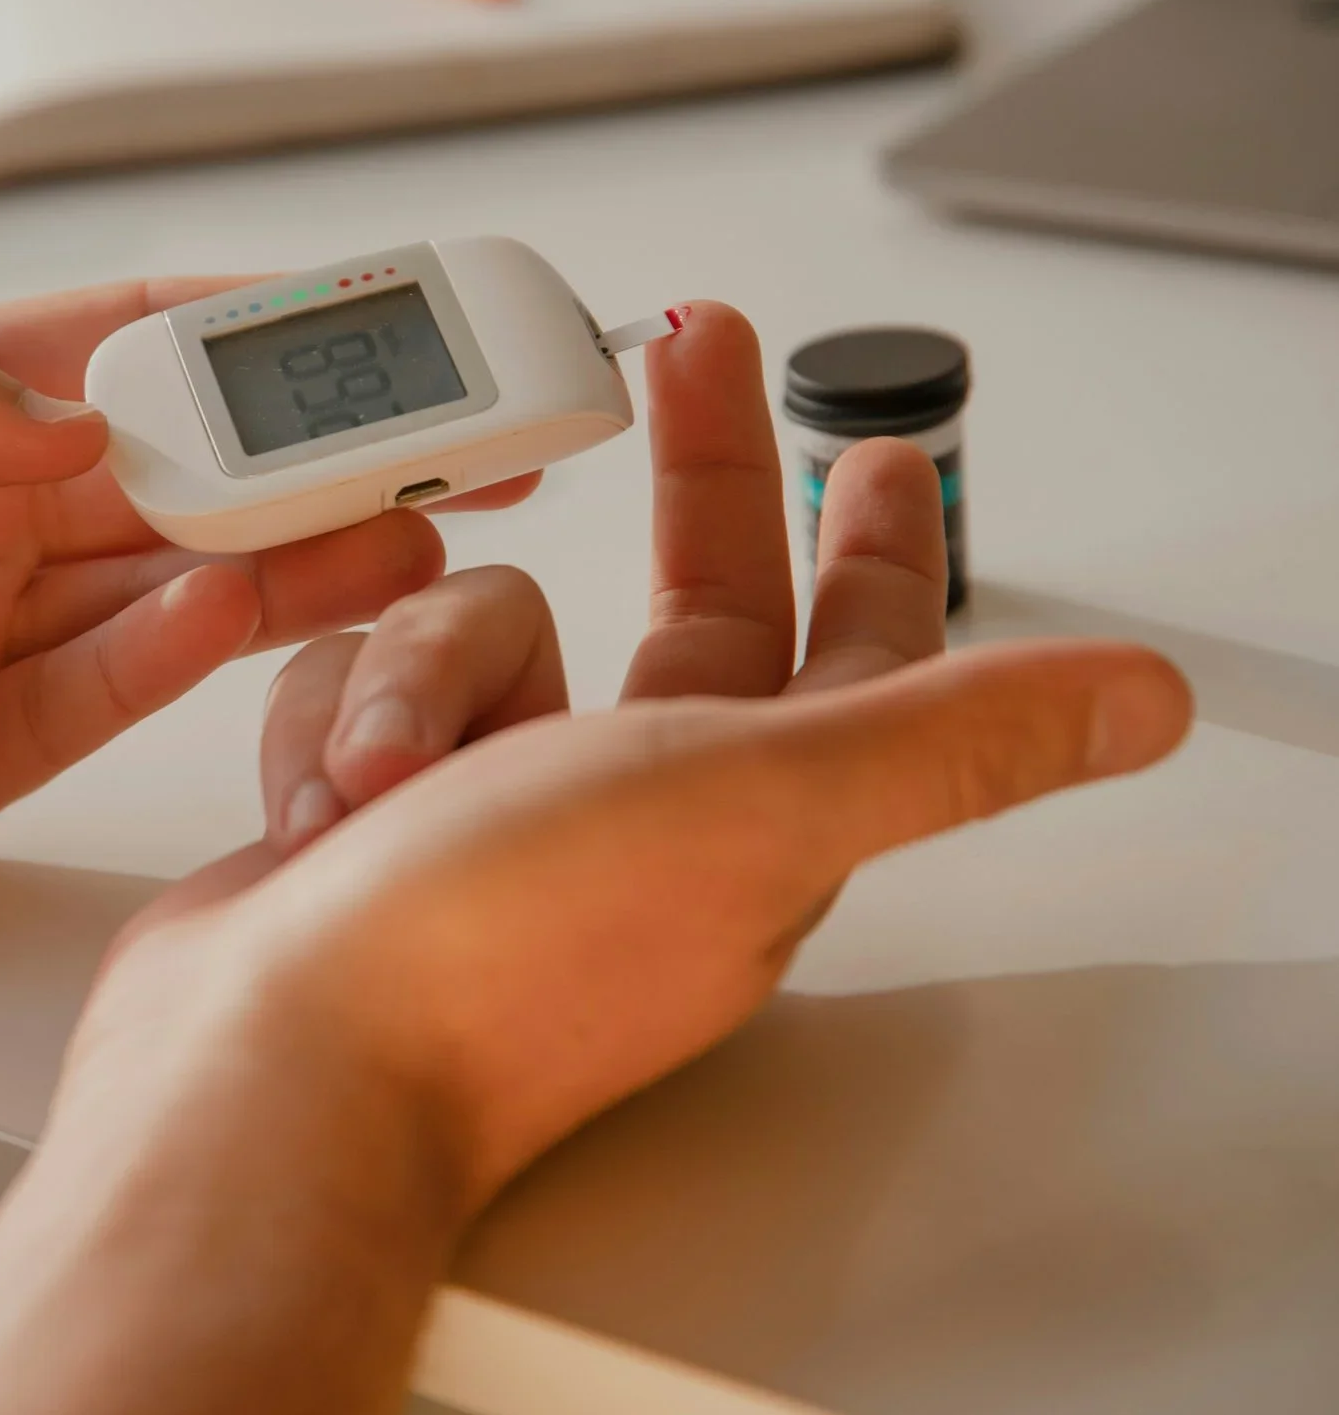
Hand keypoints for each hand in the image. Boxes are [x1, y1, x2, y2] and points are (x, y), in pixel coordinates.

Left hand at [0, 281, 538, 948]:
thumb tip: (64, 411)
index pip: (117, 349)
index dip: (253, 329)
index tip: (377, 314)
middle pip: (180, 462)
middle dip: (322, 440)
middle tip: (460, 423)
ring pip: (173, 578)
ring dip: (294, 549)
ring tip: (417, 521)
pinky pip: (101, 694)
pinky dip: (188, 658)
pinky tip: (262, 618)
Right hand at [76, 302, 1194, 1207]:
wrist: (274, 1062)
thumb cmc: (498, 957)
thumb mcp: (759, 805)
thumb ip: (949, 738)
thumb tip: (1141, 704)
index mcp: (753, 818)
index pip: (851, 659)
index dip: (875, 548)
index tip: (871, 452)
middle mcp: (634, 812)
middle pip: (684, 603)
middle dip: (689, 475)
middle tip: (688, 352)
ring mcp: (494, 813)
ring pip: (482, 627)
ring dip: (422, 672)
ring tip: (385, 775)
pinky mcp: (370, 814)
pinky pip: (361, 681)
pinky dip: (330, 720)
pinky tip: (321, 801)